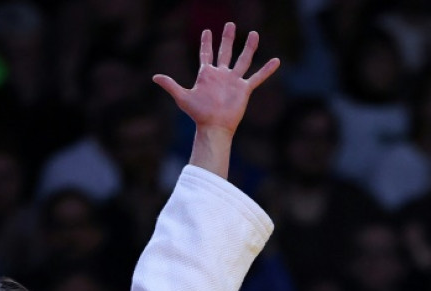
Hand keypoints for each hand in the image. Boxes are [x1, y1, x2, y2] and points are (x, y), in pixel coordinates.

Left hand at [153, 23, 279, 135]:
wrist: (214, 126)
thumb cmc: (198, 113)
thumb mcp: (182, 97)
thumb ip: (170, 85)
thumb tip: (154, 77)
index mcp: (207, 74)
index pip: (206, 54)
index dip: (206, 42)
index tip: (207, 31)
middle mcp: (221, 75)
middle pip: (225, 52)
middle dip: (227, 38)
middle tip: (229, 24)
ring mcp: (233, 81)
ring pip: (243, 60)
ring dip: (249, 47)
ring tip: (254, 33)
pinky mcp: (244, 89)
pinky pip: (257, 77)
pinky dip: (266, 70)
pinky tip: (276, 61)